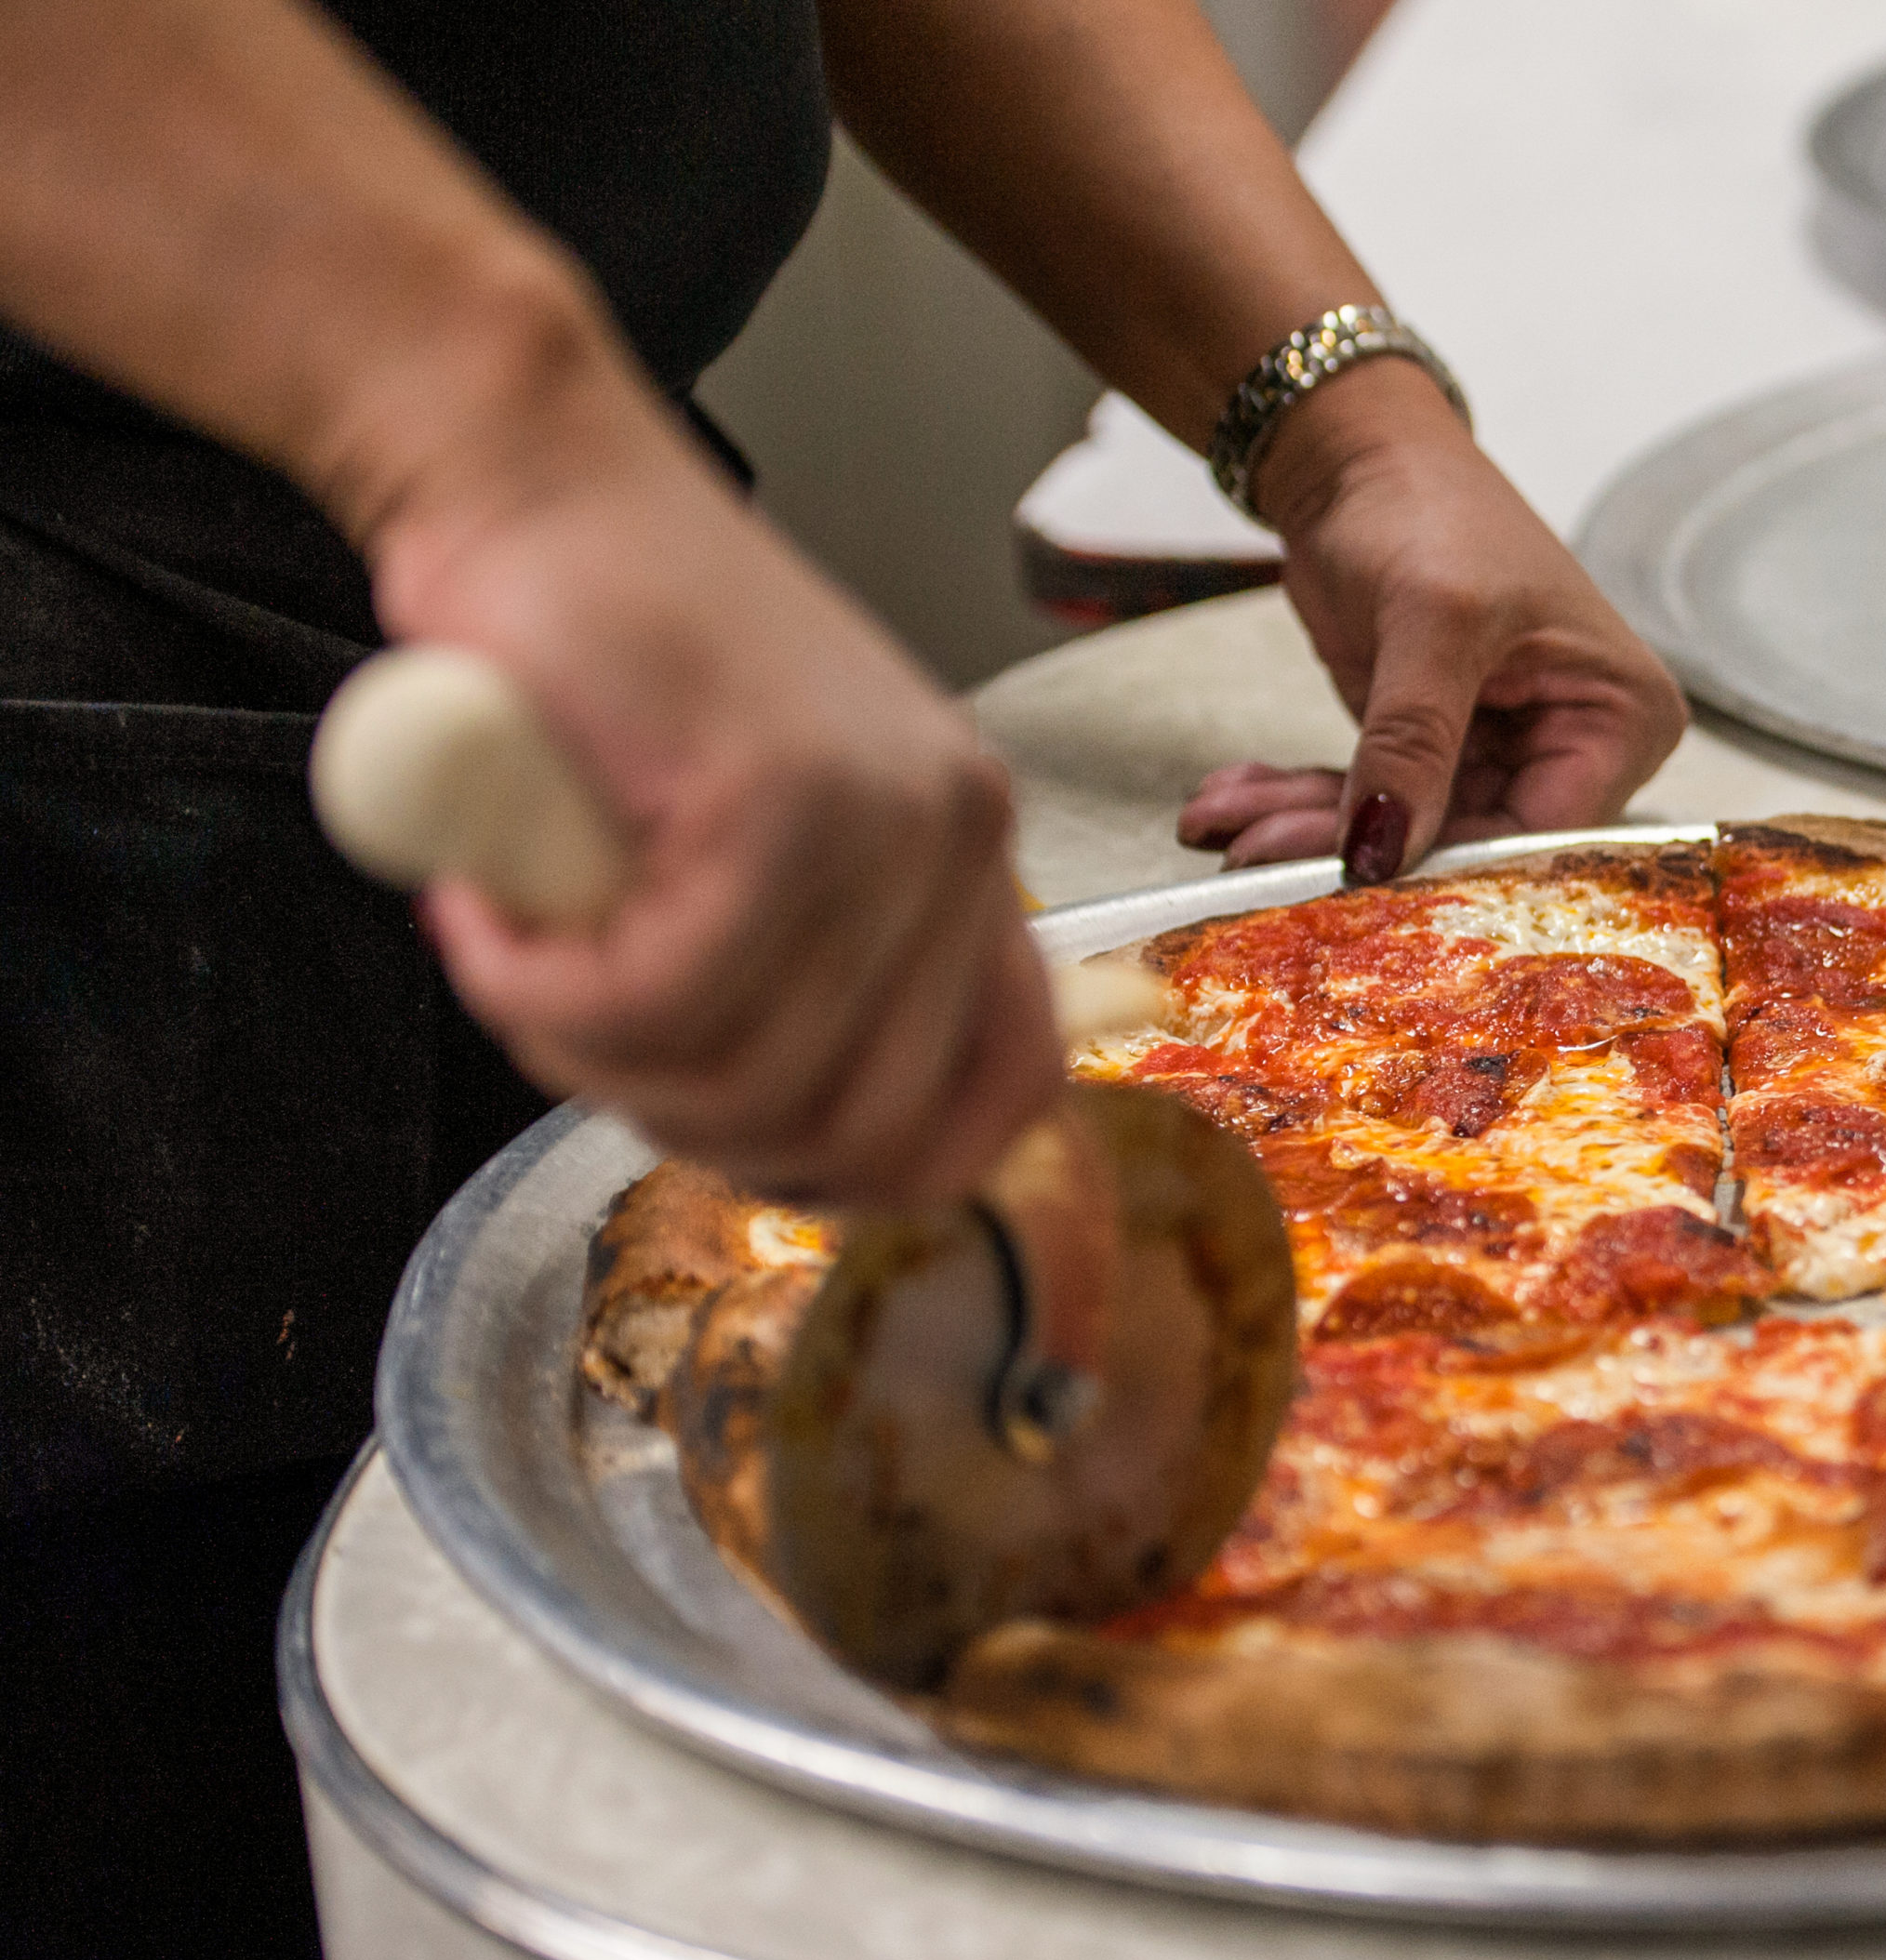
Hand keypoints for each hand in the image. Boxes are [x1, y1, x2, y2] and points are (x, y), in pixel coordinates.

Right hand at [374, 357, 1060, 1209]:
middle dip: (690, 1131)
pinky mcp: (777, 796)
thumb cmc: (606, 656)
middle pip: (861, 1129)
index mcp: (973, 856)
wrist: (523, 470)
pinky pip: (653, 1003)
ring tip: (514, 949)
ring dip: (586, 1056)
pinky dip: (533, 990)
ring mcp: (884, 817)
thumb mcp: (749, 835)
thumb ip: (808, 965)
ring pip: (745, 1079)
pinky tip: (485, 907)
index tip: (739, 1144)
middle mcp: (961, 837)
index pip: (1008, 1095)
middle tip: (572, 1033)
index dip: (872, 1172)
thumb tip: (813, 1144)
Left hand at [1174, 363, 1684, 877]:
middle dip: (1352, 848)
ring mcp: (1498, 751)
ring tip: (1218, 824)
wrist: (1354, 453)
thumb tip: (1380, 855)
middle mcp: (1572, 746)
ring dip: (1304, 832)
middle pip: (1465, 841)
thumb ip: (1413, 742)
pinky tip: (1230, 801)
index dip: (1451, 866)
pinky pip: (1367, 802)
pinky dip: (1297, 804)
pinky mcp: (1429, 750)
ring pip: (1402, 830)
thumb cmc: (1428, 505)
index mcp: (1620, 716)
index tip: (1356, 885)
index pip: (1545, 831)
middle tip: (1253, 858)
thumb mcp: (1432, 621)